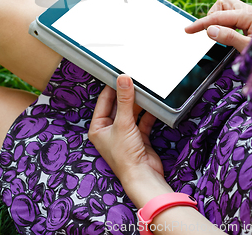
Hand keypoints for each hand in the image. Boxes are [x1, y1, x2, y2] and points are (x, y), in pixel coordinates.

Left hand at [88, 75, 164, 191]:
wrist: (143, 177)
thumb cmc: (125, 157)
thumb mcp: (123, 123)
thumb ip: (124, 100)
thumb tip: (123, 79)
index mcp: (98, 128)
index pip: (104, 101)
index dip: (112, 87)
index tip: (120, 74)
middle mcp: (109, 130)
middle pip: (118, 106)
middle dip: (127, 95)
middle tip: (134, 80)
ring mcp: (124, 134)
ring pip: (131, 112)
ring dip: (138, 104)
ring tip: (145, 90)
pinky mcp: (138, 137)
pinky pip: (142, 120)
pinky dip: (148, 113)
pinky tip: (153, 105)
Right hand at [185, 0, 251, 51]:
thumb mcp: (248, 48)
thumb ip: (229, 37)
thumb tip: (210, 30)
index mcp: (250, 15)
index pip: (219, 16)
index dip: (201, 24)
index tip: (188, 30)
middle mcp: (250, 10)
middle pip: (222, 3)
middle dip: (214, 16)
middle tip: (217, 34)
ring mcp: (250, 12)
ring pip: (225, 6)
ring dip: (220, 19)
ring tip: (226, 35)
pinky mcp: (250, 16)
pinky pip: (231, 13)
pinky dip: (226, 22)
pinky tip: (232, 33)